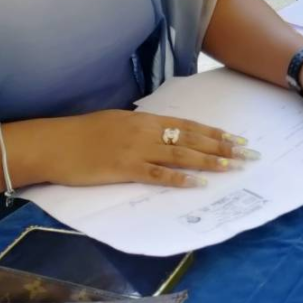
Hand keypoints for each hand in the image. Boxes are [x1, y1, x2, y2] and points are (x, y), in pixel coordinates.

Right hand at [47, 110, 254, 189]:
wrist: (55, 143)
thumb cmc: (84, 133)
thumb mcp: (119, 122)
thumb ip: (143, 128)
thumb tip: (164, 134)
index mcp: (146, 120)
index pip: (189, 125)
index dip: (215, 132)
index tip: (237, 138)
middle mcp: (146, 131)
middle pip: (192, 139)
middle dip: (222, 147)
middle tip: (248, 154)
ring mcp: (136, 150)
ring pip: (180, 155)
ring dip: (208, 161)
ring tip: (231, 166)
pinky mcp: (124, 168)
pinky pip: (156, 174)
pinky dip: (178, 178)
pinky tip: (196, 183)